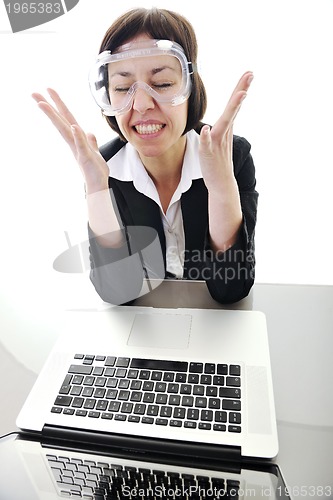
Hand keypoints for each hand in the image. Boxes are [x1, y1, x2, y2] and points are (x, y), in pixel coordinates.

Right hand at [32, 89, 108, 193]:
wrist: (99, 186)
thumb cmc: (95, 171)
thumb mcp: (94, 152)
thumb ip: (90, 142)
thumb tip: (88, 132)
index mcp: (77, 139)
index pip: (66, 118)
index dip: (59, 104)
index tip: (48, 91)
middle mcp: (74, 142)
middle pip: (60, 121)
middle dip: (49, 107)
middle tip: (34, 93)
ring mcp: (78, 150)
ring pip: (65, 130)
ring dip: (55, 117)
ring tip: (44, 104)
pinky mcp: (85, 158)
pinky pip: (81, 146)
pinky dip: (78, 136)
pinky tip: (74, 126)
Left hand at [198, 71, 253, 190]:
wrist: (221, 183)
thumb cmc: (218, 161)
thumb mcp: (219, 139)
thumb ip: (221, 126)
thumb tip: (219, 116)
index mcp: (225, 128)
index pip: (233, 105)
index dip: (241, 89)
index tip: (249, 73)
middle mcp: (223, 132)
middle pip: (233, 109)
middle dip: (241, 91)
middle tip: (250, 75)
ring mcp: (217, 142)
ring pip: (224, 123)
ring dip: (232, 109)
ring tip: (241, 95)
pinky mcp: (208, 153)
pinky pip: (206, 144)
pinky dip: (206, 137)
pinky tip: (205, 130)